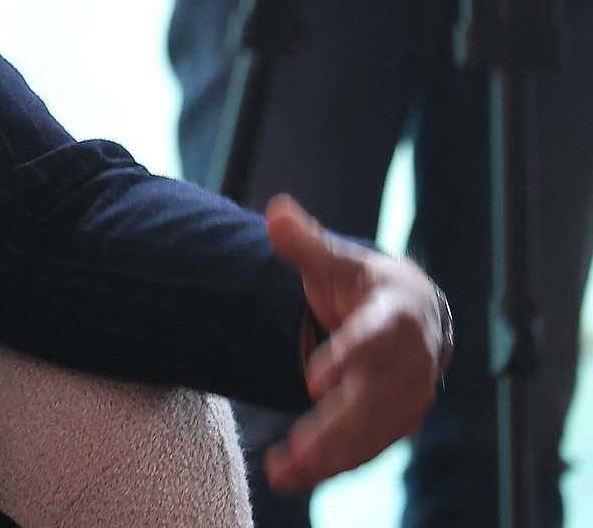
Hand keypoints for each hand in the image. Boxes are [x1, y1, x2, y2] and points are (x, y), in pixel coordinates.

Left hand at [263, 193, 449, 494]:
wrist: (415, 310)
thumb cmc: (364, 282)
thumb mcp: (338, 259)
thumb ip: (306, 243)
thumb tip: (276, 212)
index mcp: (400, 316)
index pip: (378, 338)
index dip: (349, 358)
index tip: (314, 381)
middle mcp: (413, 363)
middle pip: (374, 398)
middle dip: (336, 426)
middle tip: (297, 448)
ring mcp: (409, 397)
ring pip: (373, 432)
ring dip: (332, 455)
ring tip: (286, 471)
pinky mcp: (396, 421)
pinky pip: (368, 448)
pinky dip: (335, 466)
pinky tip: (294, 477)